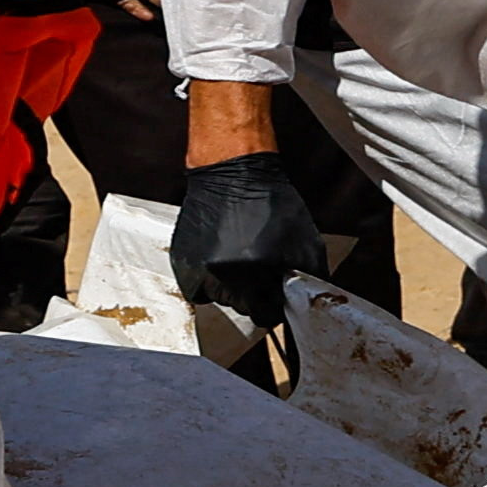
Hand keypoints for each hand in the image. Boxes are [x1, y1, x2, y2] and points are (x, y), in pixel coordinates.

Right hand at [170, 151, 330, 329]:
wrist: (233, 173)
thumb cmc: (271, 203)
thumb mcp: (304, 243)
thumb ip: (305, 279)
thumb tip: (300, 303)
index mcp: (248, 273)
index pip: (262, 314)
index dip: (273, 307)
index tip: (276, 297)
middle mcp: (217, 274)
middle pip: (240, 306)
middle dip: (254, 294)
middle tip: (260, 271)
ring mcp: (195, 268)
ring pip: (217, 297)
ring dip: (231, 286)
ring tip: (240, 259)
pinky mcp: (180, 260)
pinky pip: (197, 284)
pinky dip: (211, 277)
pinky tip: (223, 255)